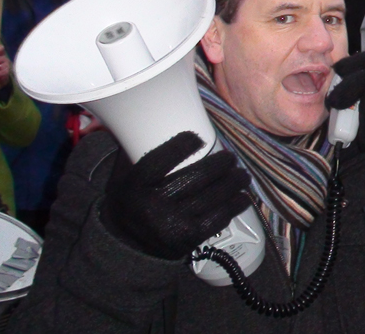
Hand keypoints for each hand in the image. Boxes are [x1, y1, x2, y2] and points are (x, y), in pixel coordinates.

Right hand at [101, 132, 250, 260]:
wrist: (126, 246)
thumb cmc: (130, 202)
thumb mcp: (122, 177)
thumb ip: (133, 150)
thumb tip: (150, 118)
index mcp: (134, 187)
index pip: (159, 160)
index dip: (181, 146)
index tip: (198, 137)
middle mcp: (152, 207)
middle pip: (195, 177)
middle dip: (220, 164)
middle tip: (231, 157)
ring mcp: (172, 225)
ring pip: (212, 196)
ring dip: (233, 183)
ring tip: (242, 175)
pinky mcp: (188, 239)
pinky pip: (218, 218)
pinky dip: (234, 206)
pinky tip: (242, 197)